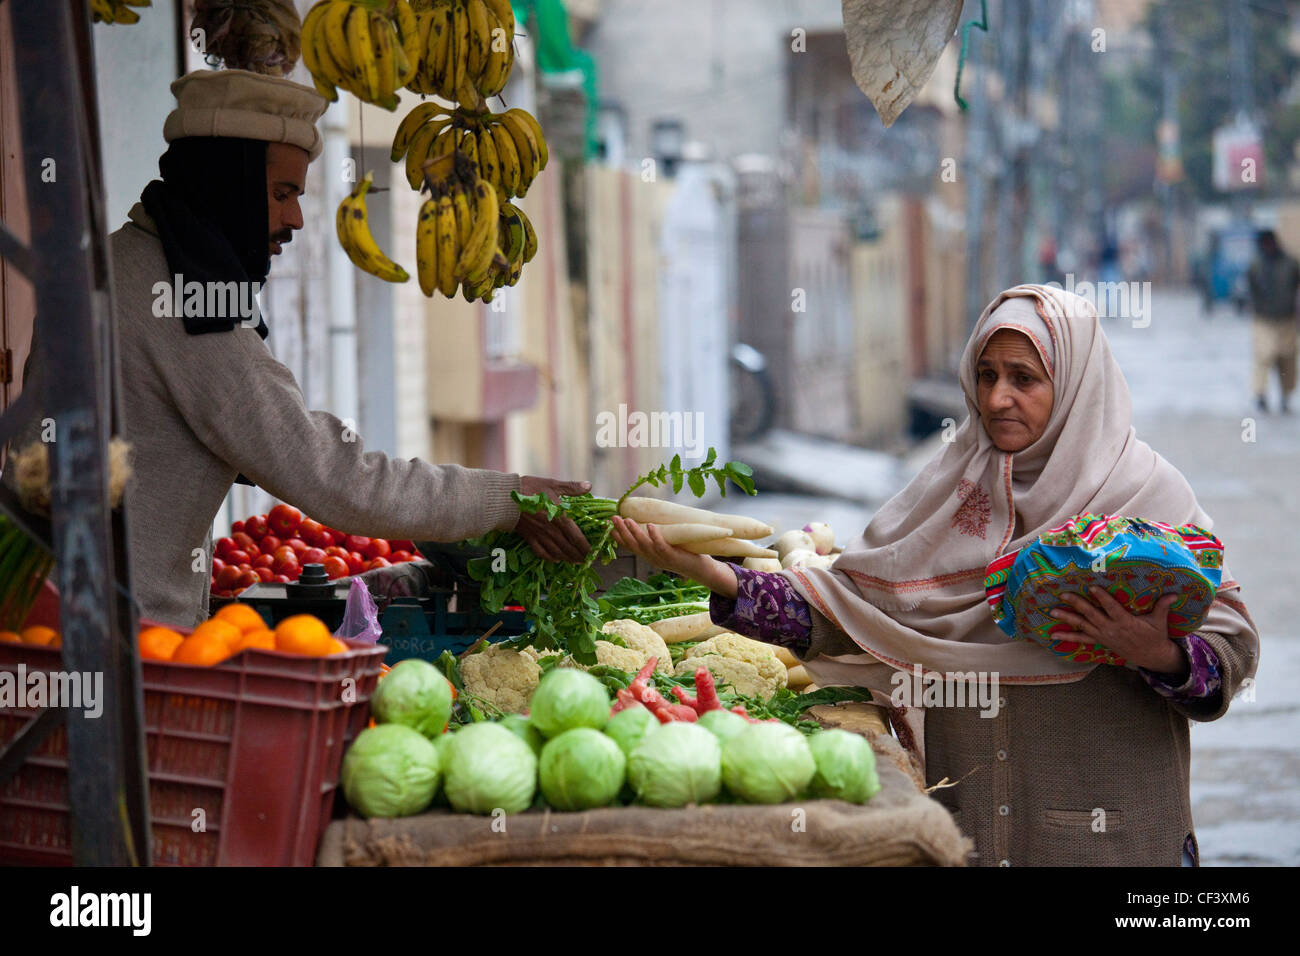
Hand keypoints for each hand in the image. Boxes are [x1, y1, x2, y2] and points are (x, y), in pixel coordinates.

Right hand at [515, 476, 592, 562]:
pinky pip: (541, 552)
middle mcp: (551, 530)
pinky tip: (556, 559)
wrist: (504, 498)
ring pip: (557, 552)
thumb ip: (572, 487)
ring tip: (576, 561)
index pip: (576, 537)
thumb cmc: (529, 489)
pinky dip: (550, 558)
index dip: (586, 547)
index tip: (593, 552)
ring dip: (568, 558)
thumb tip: (589, 485)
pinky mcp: (529, 538)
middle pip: (568, 548)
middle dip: (579, 556)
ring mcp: (539, 536)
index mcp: (559, 518)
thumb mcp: (552, 484)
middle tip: (587, 560)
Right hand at [609, 517, 737, 597]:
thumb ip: (660, 538)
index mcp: (650, 556)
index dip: (619, 538)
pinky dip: (655, 536)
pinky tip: (651, 525)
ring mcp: (662, 558)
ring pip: (644, 545)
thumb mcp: (668, 547)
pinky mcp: (673, 556)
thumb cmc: (685, 555)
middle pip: (633, 545)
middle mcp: (652, 559)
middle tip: (613, 518)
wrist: (701, 570)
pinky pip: (661, 546)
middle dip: (622, 531)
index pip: (630, 547)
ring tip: (627, 520)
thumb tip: (654, 521)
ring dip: (635, 532)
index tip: (609, 528)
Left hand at [1049, 588, 1186, 673]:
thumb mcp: (1160, 622)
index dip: (1102, 598)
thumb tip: (1174, 594)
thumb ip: (1163, 606)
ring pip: (1083, 626)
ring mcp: (1104, 636)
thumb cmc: (1155, 636)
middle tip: (1063, 594)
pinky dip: (1067, 636)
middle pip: (1092, 615)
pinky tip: (1053, 634)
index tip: (1092, 587)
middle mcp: (1112, 629)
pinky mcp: (1100, 641)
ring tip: (1052, 611)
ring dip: (1067, 618)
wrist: (1151, 656)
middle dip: (1077, 604)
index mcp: (1126, 622)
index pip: (1112, 608)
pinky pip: (1081, 639)